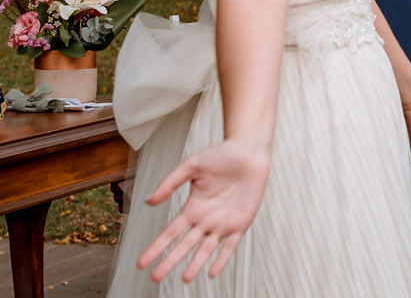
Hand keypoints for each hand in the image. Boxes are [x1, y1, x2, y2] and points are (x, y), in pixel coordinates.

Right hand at [136, 139, 270, 282]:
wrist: (250, 151)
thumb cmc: (221, 155)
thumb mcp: (191, 165)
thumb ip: (170, 183)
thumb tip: (148, 201)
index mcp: (192, 208)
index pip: (170, 233)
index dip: (156, 248)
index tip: (141, 263)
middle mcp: (205, 219)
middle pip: (184, 245)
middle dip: (170, 261)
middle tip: (155, 278)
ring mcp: (223, 223)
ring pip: (206, 249)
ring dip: (195, 264)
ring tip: (185, 279)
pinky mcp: (241, 223)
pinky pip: (230, 245)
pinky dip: (222, 258)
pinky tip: (213, 271)